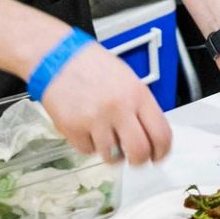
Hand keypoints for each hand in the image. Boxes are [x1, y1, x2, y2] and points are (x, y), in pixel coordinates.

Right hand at [41, 40, 173, 164]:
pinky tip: (87, 128)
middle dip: (138, 160)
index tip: (157, 156)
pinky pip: (88, 151)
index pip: (161, 134)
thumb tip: (151, 135)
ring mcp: (96, 120)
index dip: (162, 151)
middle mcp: (119, 108)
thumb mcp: (128, 80)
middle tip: (134, 158)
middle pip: (139, 152)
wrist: (58, 58)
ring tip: (106, 137)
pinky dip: (89, 145)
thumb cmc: (93, 66)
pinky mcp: (73, 129)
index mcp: (138, 95)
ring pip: (112, 156)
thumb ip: (140, 107)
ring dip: (112, 153)